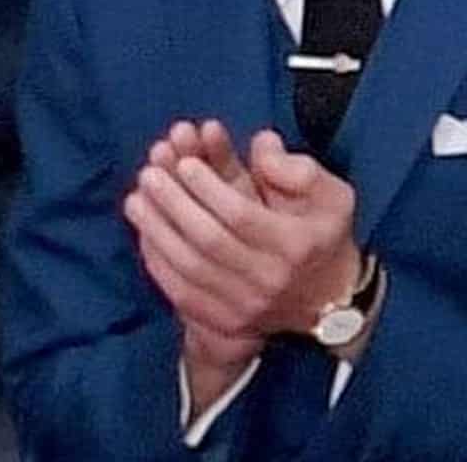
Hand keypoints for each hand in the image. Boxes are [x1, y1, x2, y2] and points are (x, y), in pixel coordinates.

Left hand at [123, 128, 359, 342]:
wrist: (329, 299)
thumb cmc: (323, 233)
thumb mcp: (330, 193)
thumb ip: (296, 167)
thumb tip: (261, 145)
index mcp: (296, 245)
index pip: (242, 216)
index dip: (208, 188)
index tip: (184, 162)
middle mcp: (270, 280)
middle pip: (209, 242)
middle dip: (173, 204)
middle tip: (150, 174)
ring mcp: (246, 307)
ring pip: (190, 269)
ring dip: (157, 232)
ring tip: (136, 199)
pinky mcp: (227, 322)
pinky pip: (182, 293)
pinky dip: (159, 263)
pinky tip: (145, 234)